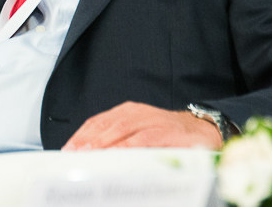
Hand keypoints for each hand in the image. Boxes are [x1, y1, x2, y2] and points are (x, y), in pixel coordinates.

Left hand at [62, 101, 222, 150]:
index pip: (97, 121)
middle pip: (106, 124)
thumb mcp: (140, 134)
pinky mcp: (166, 131)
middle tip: (73, 156)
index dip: (80, 135)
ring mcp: (152, 120)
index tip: (67, 150)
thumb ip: (119, 142)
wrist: (204, 130)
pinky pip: (144, 139)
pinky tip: (117, 156)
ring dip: (103, 143)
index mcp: (127, 112)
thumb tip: (92, 158)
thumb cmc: (168, 136)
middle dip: (87, 140)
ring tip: (88, 156)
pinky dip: (128, 147)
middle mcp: (137, 113)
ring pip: (121, 129)